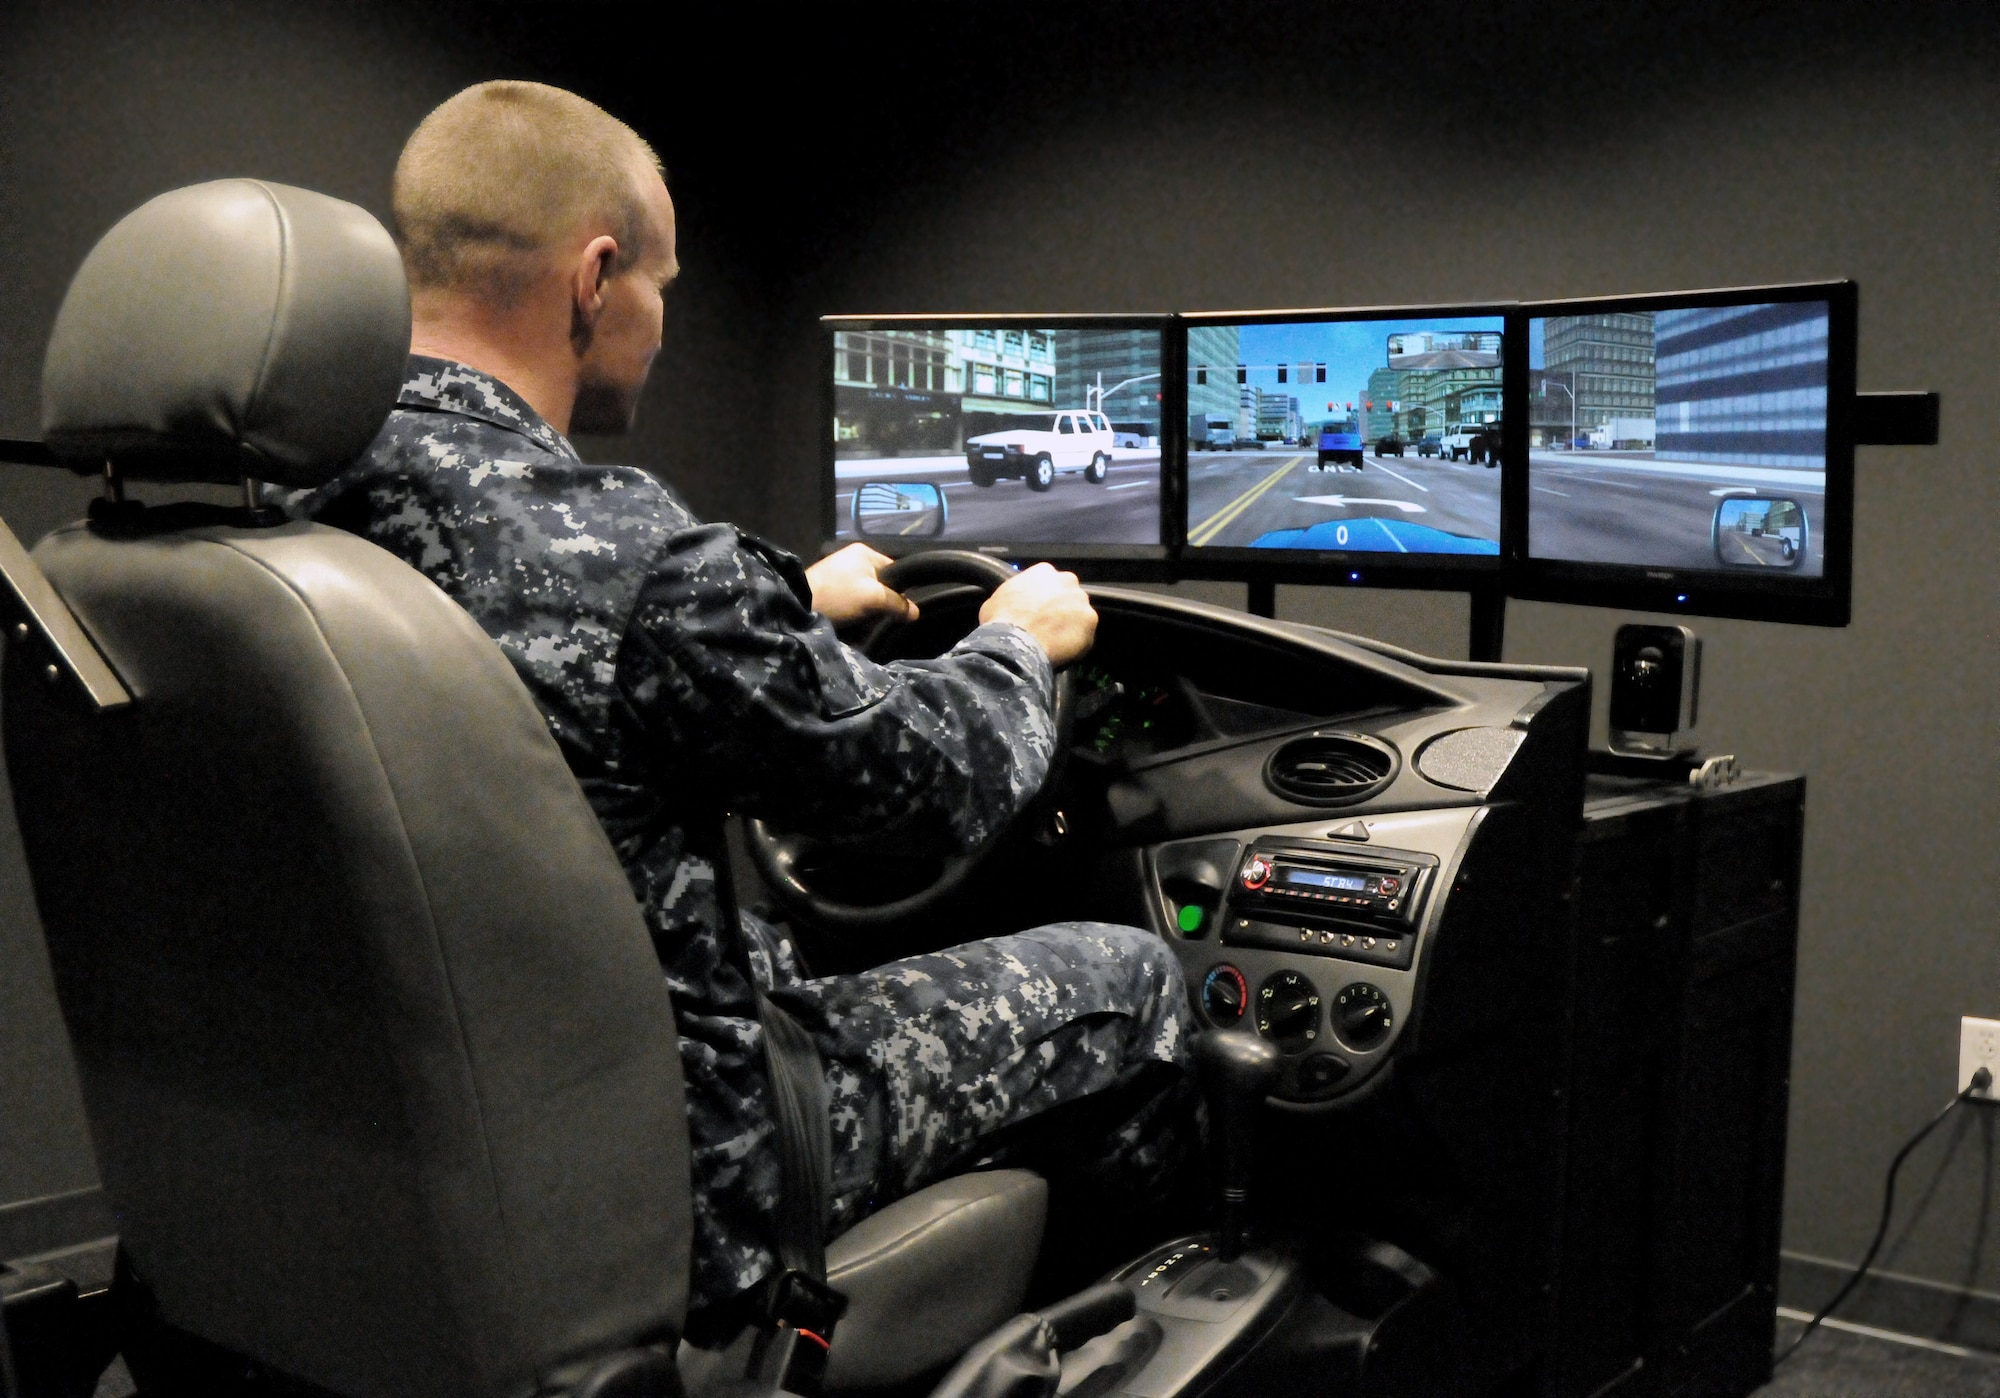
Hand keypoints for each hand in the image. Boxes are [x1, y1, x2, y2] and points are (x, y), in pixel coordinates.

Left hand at [807, 544, 918, 626]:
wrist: (798, 606)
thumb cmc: (839, 595)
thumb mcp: (873, 598)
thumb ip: (897, 603)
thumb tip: (915, 613)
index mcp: (865, 552)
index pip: (895, 571)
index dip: (901, 591)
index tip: (900, 610)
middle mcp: (853, 559)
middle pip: (881, 584)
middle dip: (882, 603)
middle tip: (879, 618)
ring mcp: (840, 573)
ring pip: (867, 595)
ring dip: (868, 611)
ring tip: (864, 623)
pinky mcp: (830, 589)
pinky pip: (853, 601)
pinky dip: (855, 612)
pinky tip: (852, 622)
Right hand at [979, 562, 1096, 667]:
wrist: (1015, 642)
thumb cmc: (1001, 621)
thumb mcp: (996, 600)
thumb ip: (1012, 596)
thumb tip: (1011, 604)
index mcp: (1044, 572)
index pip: (1049, 582)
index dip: (1044, 598)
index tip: (1038, 610)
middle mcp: (1067, 581)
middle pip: (1068, 595)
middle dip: (1061, 608)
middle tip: (1048, 625)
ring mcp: (1081, 601)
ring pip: (1079, 614)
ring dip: (1070, 625)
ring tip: (1055, 641)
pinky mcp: (1091, 621)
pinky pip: (1085, 634)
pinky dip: (1077, 643)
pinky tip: (1062, 651)